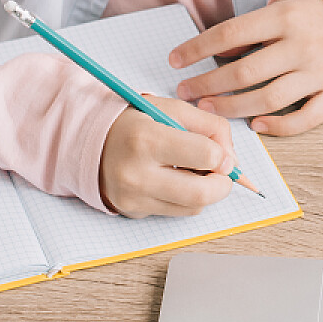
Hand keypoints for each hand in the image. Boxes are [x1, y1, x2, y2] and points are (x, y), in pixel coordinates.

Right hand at [98, 94, 235, 217]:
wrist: (91, 142)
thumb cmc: (135, 123)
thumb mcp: (171, 109)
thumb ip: (210, 126)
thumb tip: (231, 159)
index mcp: (146, 139)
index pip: (205, 155)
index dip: (223, 155)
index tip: (221, 152)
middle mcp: (136, 173)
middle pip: (202, 193)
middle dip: (223, 184)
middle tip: (222, 172)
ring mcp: (133, 197)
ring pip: (193, 207)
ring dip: (206, 192)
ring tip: (197, 172)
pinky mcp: (133, 212)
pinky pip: (176, 212)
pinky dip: (187, 199)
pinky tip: (178, 181)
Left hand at [168, 0, 322, 135]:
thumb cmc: (312, 16)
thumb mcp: (282, 10)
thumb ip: (250, 31)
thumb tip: (216, 53)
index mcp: (285, 17)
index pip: (230, 33)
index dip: (197, 48)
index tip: (174, 60)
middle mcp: (303, 45)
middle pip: (245, 72)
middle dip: (208, 85)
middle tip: (185, 93)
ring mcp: (321, 71)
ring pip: (269, 99)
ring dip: (233, 108)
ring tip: (209, 109)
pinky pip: (304, 118)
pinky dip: (277, 126)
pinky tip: (255, 125)